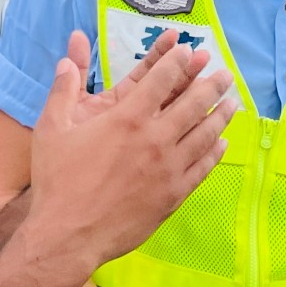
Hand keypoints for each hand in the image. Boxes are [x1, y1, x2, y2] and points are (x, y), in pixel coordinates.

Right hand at [28, 29, 234, 267]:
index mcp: (128, 118)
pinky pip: (203, 167)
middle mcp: (155, 139)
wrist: (69, 235)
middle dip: (213, 84)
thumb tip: (66, 59)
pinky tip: (221, 143)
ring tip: (233, 103)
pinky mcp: (174, 194)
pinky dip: (215, 152)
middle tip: (226, 73)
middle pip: (194, 103)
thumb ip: (63, 90)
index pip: (162, 79)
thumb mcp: (52, 129)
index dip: (178, 61)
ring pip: (205, 134)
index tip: (190, 51)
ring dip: (222, 115)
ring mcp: (169, 168)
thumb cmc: (58, 181)